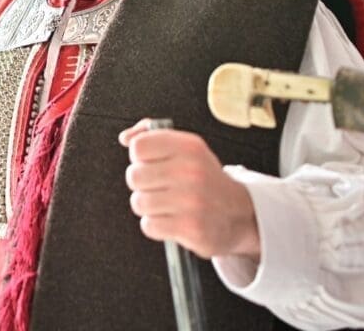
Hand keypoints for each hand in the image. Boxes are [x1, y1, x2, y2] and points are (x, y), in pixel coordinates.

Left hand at [119, 119, 259, 260]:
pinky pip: (149, 225)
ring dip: (149, 207)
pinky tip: (172, 220)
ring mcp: (192, 201)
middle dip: (143, 184)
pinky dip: (156, 225)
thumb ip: (151, 135)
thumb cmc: (203, 178)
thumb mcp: (185, 148)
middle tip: (162, 187)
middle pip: (134, 176)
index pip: (139, 147)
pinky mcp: (191, 228)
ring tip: (168, 204)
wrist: (239, 213)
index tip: (153, 164)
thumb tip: (125, 138)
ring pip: (139, 202)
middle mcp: (192, 171)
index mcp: (189, 146)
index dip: (140, 158)